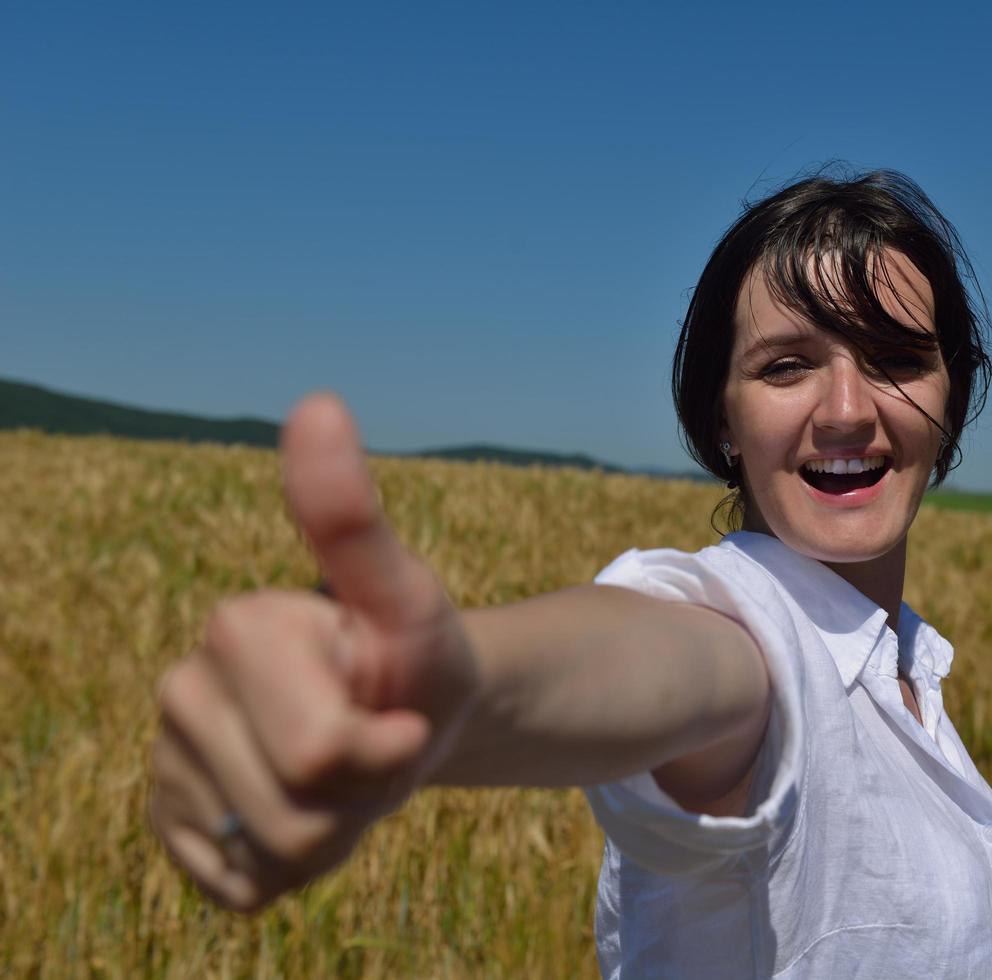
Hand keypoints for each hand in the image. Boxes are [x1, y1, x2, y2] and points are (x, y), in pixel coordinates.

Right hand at [148, 392, 480, 911]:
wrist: (405, 709)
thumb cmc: (413, 651)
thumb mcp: (408, 595)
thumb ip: (355, 521)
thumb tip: (317, 402)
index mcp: (235, 628)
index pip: (326, 754)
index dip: (387, 749)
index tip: (399, 707)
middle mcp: (180, 691)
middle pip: (299, 817)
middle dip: (365, 796)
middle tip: (376, 744)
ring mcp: (168, 764)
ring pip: (276, 858)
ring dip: (339, 831)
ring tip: (347, 774)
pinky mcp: (174, 827)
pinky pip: (248, 886)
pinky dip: (298, 867)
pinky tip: (309, 808)